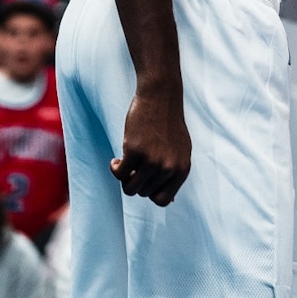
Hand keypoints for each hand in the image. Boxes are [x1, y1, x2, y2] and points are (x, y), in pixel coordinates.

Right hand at [111, 87, 191, 205]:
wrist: (161, 96)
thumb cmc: (168, 124)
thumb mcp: (180, 150)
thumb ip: (175, 174)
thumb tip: (169, 201)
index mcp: (182, 169)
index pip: (162, 200)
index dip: (150, 193)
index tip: (144, 180)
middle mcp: (169, 167)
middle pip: (143, 193)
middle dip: (136, 181)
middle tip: (134, 165)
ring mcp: (152, 160)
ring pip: (130, 188)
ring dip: (124, 178)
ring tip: (125, 163)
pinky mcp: (135, 151)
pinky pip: (119, 173)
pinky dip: (114, 168)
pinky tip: (116, 159)